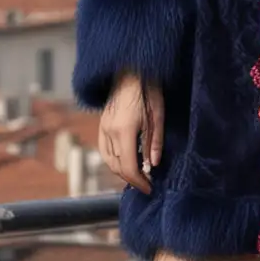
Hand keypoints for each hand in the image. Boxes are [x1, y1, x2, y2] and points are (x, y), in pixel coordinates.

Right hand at [99, 70, 163, 194]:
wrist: (131, 71)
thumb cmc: (148, 91)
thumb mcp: (157, 117)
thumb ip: (154, 143)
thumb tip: (153, 166)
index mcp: (124, 131)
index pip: (128, 167)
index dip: (139, 182)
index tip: (149, 188)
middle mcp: (110, 132)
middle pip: (117, 166)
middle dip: (131, 179)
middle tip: (146, 185)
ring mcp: (103, 128)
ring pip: (109, 160)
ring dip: (122, 172)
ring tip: (137, 177)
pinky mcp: (102, 124)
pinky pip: (104, 150)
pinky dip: (113, 161)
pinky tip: (124, 163)